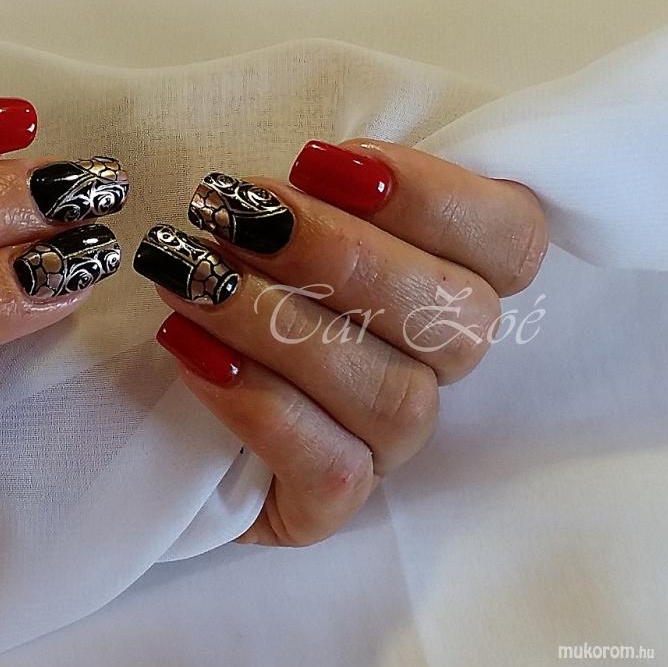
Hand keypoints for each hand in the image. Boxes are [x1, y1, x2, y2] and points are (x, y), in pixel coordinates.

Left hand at [134, 139, 546, 545]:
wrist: (157, 390)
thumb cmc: (230, 271)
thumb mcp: (277, 208)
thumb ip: (321, 184)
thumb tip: (314, 165)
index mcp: (451, 280)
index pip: (510, 238)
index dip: (431, 194)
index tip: (319, 161)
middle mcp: (437, 368)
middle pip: (456, 321)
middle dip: (339, 256)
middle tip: (233, 215)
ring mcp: (391, 444)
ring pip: (392, 397)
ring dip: (281, 326)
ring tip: (194, 278)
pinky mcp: (329, 505)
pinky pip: (333, 474)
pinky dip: (259, 407)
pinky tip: (191, 351)